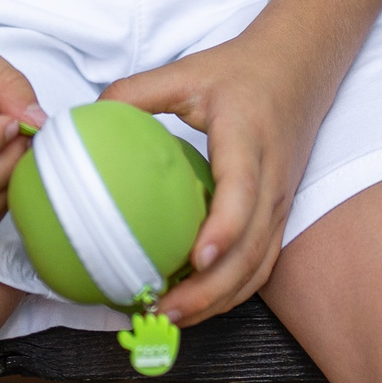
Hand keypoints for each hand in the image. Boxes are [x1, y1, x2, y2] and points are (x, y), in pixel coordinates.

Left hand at [100, 31, 321, 325]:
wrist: (299, 65)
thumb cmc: (239, 69)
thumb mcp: (186, 71)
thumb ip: (135, 92)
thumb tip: (83, 119)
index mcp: (249, 139)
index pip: (243, 191)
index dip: (224, 229)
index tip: (195, 259)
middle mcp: (271, 179)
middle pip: (252, 249)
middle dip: (211, 290)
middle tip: (163, 310)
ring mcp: (281, 201)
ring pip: (259, 266)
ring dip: (220, 300)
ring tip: (171, 317)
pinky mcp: (280, 213)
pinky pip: (261, 262)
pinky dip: (232, 290)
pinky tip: (195, 301)